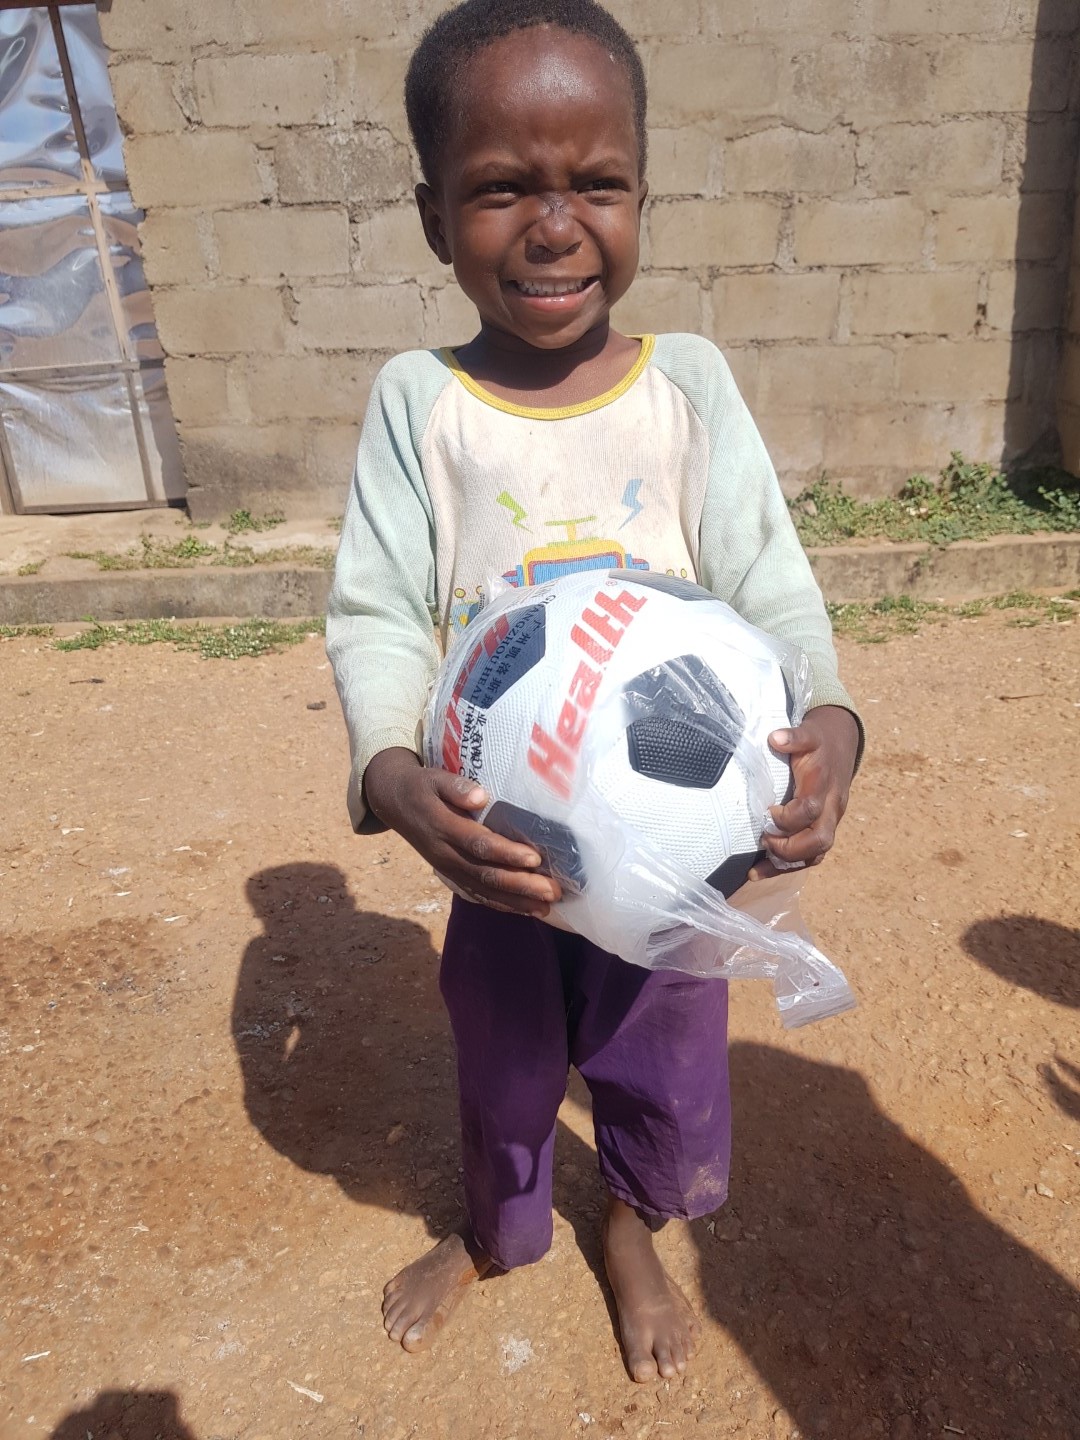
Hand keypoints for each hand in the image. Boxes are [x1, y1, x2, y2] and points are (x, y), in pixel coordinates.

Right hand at [363, 747, 561, 916]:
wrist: (395, 803)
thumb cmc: (423, 787)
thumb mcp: (434, 778)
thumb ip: (455, 786)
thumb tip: (480, 798)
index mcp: (443, 827)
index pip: (478, 844)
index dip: (506, 853)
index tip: (535, 858)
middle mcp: (445, 854)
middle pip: (485, 874)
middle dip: (520, 885)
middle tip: (552, 891)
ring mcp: (448, 869)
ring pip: (483, 891)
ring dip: (516, 902)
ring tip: (546, 908)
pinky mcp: (451, 876)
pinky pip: (477, 895)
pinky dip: (501, 905)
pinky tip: (524, 910)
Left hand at [750, 705, 859, 876]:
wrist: (841, 745)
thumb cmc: (819, 743)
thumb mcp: (809, 734)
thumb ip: (794, 736)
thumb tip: (776, 738)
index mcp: (824, 785)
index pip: (811, 809)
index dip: (789, 817)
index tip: (768, 811)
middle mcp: (831, 808)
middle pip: (820, 840)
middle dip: (790, 848)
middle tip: (763, 841)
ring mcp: (829, 821)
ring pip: (816, 854)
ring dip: (786, 865)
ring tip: (756, 870)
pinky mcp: (823, 829)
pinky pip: (810, 857)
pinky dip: (786, 867)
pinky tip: (760, 872)